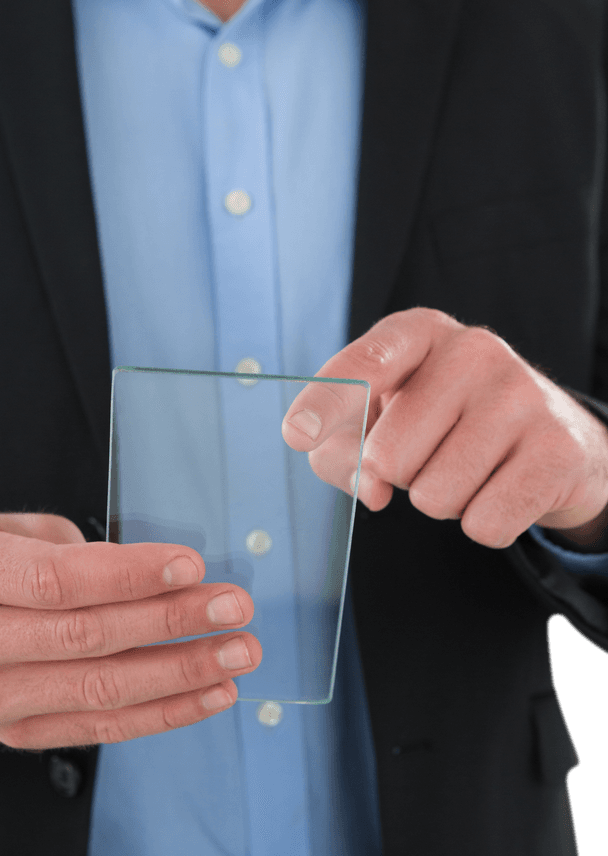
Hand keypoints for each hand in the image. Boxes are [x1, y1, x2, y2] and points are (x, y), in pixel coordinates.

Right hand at [0, 513, 259, 748]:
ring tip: (239, 653)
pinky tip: (211, 692)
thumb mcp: (10, 528)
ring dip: (182, 673)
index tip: (193, 566)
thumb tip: (165, 578)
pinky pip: (102, 728)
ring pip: (101, 690)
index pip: (59, 582)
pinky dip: (165, 712)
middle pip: (88, 638)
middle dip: (172, 623)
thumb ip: (79, 551)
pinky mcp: (16, 734)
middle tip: (234, 607)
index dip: (131, 576)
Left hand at [282, 307, 607, 549]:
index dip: (326, 403)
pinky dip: (485, 523)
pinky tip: (503, 488)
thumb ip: (345, 451)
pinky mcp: (557, 447)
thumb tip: (372, 488)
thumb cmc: (447, 425)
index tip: (298, 433)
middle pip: (389, 456)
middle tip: (433, 453)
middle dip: (400, 476)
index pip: (364, 365)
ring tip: (470, 469)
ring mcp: (521, 394)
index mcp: (419, 332)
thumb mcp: (385, 420)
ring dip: (443, 501)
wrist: (552, 439)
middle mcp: (473, 350)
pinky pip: (485, 524)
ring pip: (435, 497)